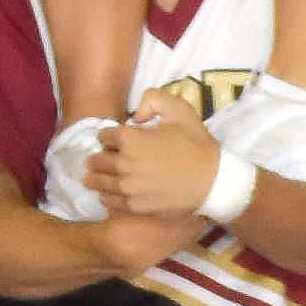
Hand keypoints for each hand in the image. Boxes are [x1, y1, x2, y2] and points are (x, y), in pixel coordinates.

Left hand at [95, 101, 220, 223]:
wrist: (213, 181)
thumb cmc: (196, 145)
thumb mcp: (180, 110)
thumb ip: (153, 99)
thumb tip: (134, 115)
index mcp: (130, 139)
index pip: (104, 135)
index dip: (109, 135)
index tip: (115, 139)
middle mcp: (123, 163)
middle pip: (96, 160)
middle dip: (98, 157)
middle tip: (99, 159)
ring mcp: (127, 187)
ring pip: (97, 182)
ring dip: (95, 177)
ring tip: (92, 177)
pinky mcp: (134, 206)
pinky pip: (108, 200)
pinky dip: (105, 195)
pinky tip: (106, 193)